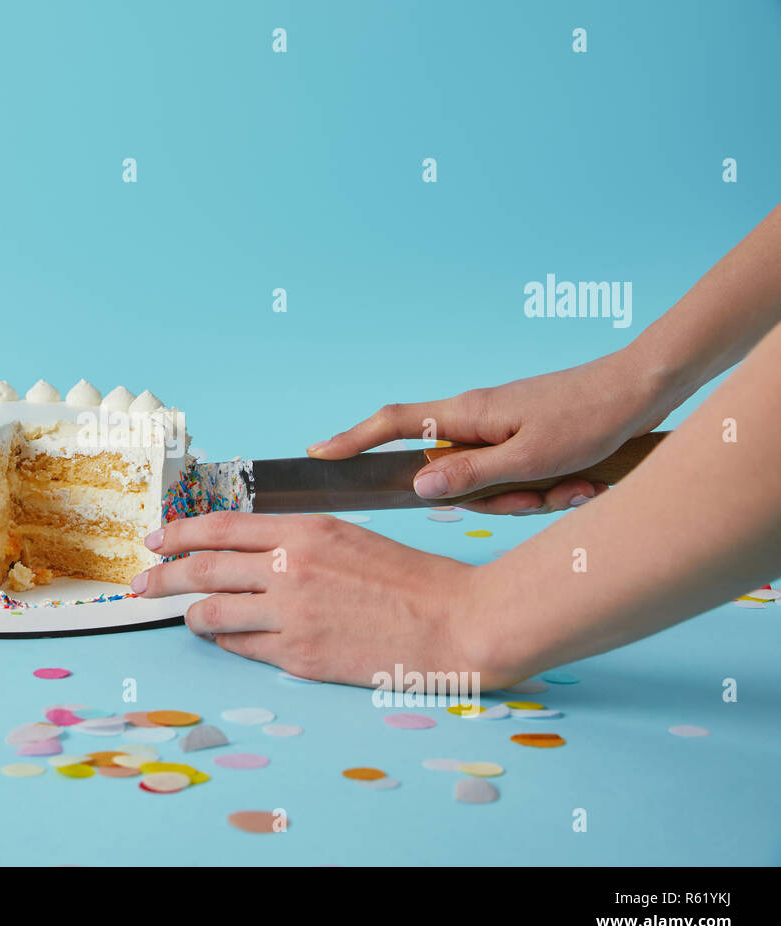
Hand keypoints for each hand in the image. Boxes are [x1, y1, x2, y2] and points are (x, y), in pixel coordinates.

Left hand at [133, 511, 513, 686]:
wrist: (455, 622)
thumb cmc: (408, 579)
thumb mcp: (347, 538)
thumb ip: (294, 542)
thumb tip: (245, 552)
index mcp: (304, 531)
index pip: (221, 527)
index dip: (179, 534)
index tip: (154, 540)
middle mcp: (290, 569)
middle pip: (202, 569)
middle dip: (161, 577)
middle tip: (138, 584)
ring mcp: (293, 615)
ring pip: (213, 612)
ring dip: (190, 613)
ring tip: (185, 615)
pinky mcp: (301, 656)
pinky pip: (243, 646)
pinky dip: (226, 639)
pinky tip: (225, 636)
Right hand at [306, 349, 675, 514]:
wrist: (643, 389)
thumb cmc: (589, 417)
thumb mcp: (529, 459)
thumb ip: (471, 477)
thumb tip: (419, 486)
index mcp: (467, 415)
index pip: (392, 425)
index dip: (353, 440)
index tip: (320, 453)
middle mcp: (476, 418)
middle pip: (452, 474)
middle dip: (495, 499)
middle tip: (542, 494)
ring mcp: (500, 428)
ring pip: (491, 484)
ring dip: (532, 495)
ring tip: (576, 483)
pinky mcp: (524, 437)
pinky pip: (518, 478)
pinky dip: (548, 488)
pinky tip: (583, 480)